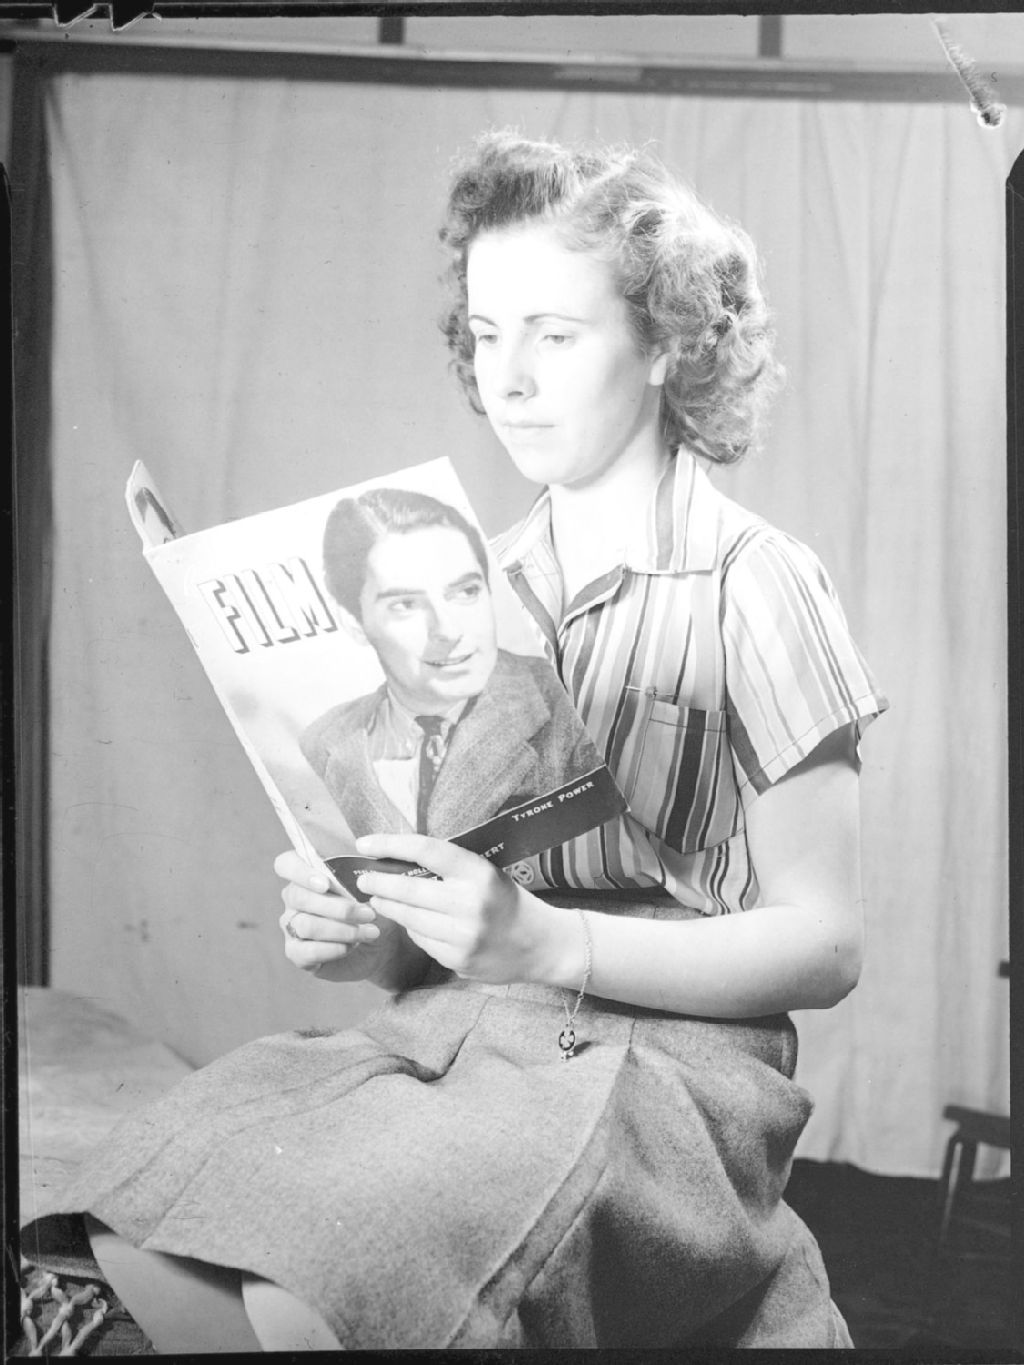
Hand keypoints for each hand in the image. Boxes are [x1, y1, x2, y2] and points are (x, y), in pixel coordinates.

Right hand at [274, 850, 389, 984]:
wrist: (378, 945)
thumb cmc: (371, 908)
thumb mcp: (371, 889)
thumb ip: (362, 876)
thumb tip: (366, 874)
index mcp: (307, 874)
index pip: (286, 864)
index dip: (300, 872)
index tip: (326, 884)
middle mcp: (294, 898)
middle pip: (300, 897)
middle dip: (339, 907)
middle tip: (369, 914)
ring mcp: (291, 925)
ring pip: (306, 925)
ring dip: (342, 930)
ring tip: (369, 932)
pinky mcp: (296, 952)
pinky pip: (307, 951)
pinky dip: (333, 949)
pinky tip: (351, 946)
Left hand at [353, 834, 565, 985]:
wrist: (540, 944)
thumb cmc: (507, 901)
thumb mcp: (486, 874)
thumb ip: (449, 868)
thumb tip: (398, 859)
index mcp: (478, 873)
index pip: (426, 850)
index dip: (390, 844)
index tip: (364, 844)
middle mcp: (470, 904)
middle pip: (408, 890)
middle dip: (378, 884)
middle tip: (363, 880)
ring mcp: (463, 936)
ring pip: (409, 919)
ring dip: (389, 908)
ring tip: (379, 900)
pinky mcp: (457, 961)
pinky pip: (421, 941)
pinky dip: (413, 929)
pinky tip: (413, 923)